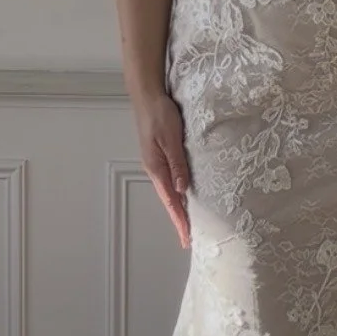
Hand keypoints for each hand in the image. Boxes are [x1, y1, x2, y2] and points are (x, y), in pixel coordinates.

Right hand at [135, 90, 191, 247]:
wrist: (148, 96)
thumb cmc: (160, 114)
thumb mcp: (171, 138)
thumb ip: (177, 164)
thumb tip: (183, 190)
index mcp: (156, 168)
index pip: (171, 201)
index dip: (179, 221)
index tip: (187, 239)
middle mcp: (155, 169)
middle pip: (169, 201)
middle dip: (179, 220)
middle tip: (189, 239)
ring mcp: (156, 163)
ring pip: (170, 192)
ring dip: (179, 208)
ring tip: (188, 224)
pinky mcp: (160, 155)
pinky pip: (170, 180)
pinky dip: (178, 193)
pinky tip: (184, 196)